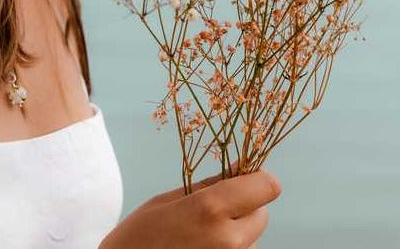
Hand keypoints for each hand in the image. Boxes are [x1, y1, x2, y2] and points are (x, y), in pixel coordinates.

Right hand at [100, 168, 280, 248]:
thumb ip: (211, 184)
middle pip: (262, 213)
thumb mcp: (170, 199)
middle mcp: (229, 238)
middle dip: (245, 206)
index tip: (243, 177)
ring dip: (238, 230)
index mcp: (211, 209)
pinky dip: (231, 246)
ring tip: (202, 234)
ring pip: (253, 237)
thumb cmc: (141, 234)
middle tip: (215, 207)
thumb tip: (242, 168)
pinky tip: (203, 247)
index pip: (266, 186)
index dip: (257, 178)